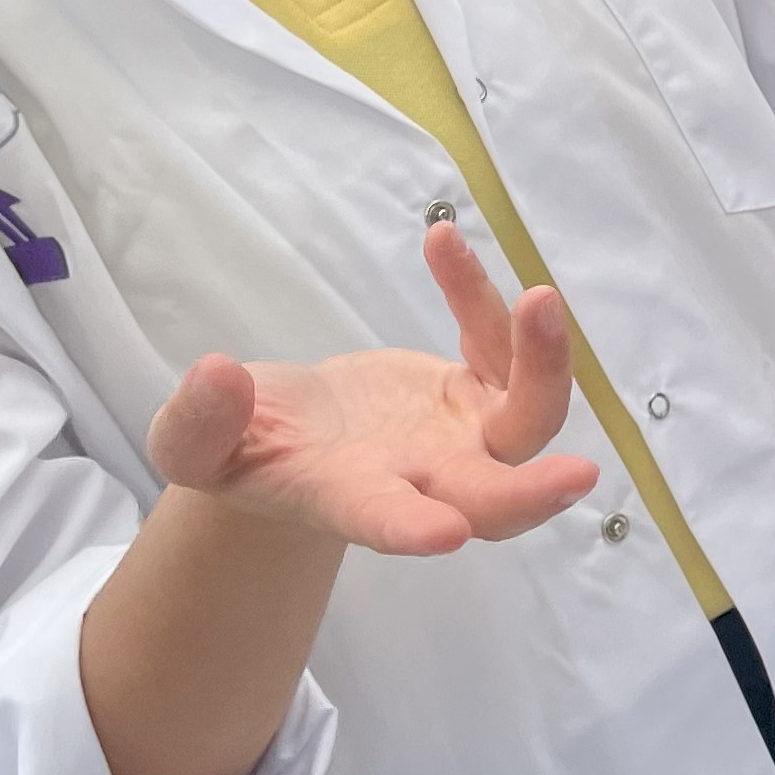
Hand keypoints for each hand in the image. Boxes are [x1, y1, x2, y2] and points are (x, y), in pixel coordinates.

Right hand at [144, 224, 599, 554]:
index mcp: (350, 499)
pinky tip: (441, 241)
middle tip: (581, 474)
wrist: (288, 439)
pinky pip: (501, 345)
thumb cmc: (241, 451)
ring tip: (537, 297)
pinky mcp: (475, 390)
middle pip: (492, 496)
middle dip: (532, 493)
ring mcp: (462, 436)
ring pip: (528, 415)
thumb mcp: (193, 446)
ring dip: (545, 364)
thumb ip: (198, 424)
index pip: (382, 519)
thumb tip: (215, 375)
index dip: (412, 526)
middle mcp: (424, 477)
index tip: (443, 533)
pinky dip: (482, 296)